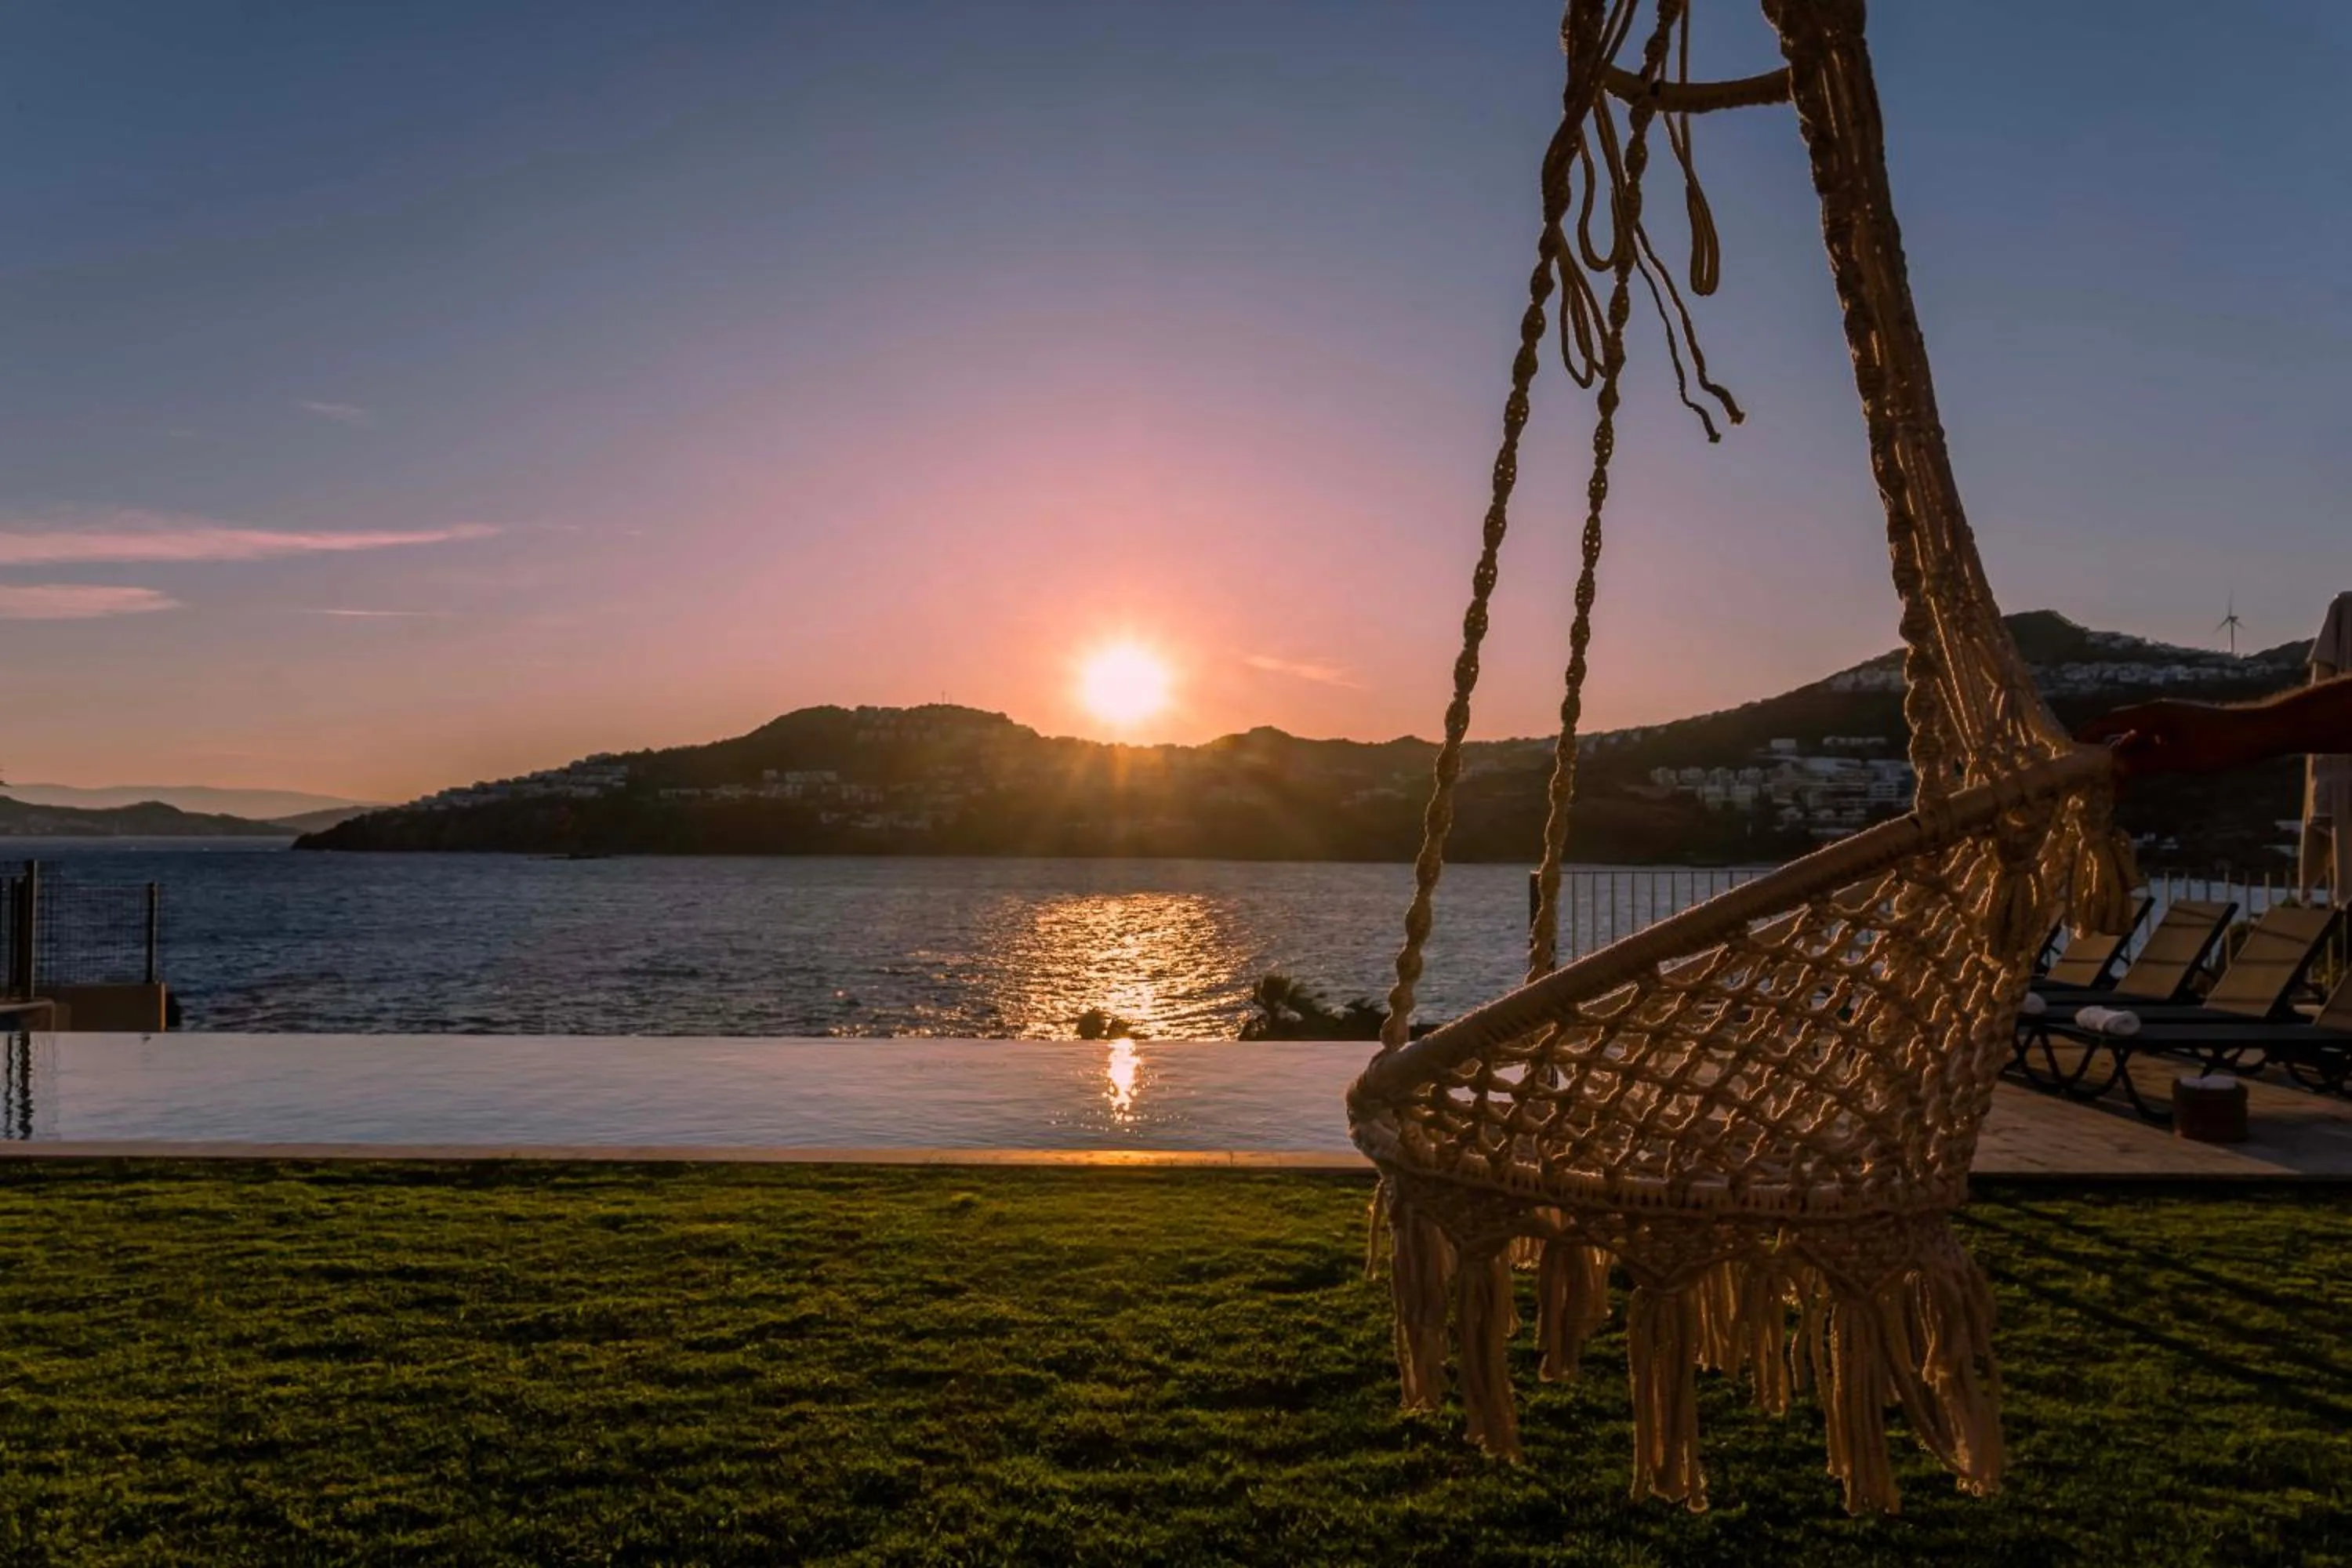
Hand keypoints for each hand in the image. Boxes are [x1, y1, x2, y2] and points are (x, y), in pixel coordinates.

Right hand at [2075, 699, 2274, 777]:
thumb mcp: (2178, 758)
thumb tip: (2111, 770)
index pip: (2106, 723)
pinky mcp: (2177, 733)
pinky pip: (2148, 745)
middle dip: (2099, 753)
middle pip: (2115, 731)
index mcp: (2150, 715)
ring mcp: (2166, 724)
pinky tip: (2134, 779)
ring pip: (2132, 741)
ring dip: (2120, 761)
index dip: (2085, 737)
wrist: (2258, 733)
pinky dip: (2137, 760)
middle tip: (2085, 776)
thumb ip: (2142, 762)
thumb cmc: (2220, 744)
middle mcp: (2154, 715)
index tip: (2068, 755)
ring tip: (2109, 786)